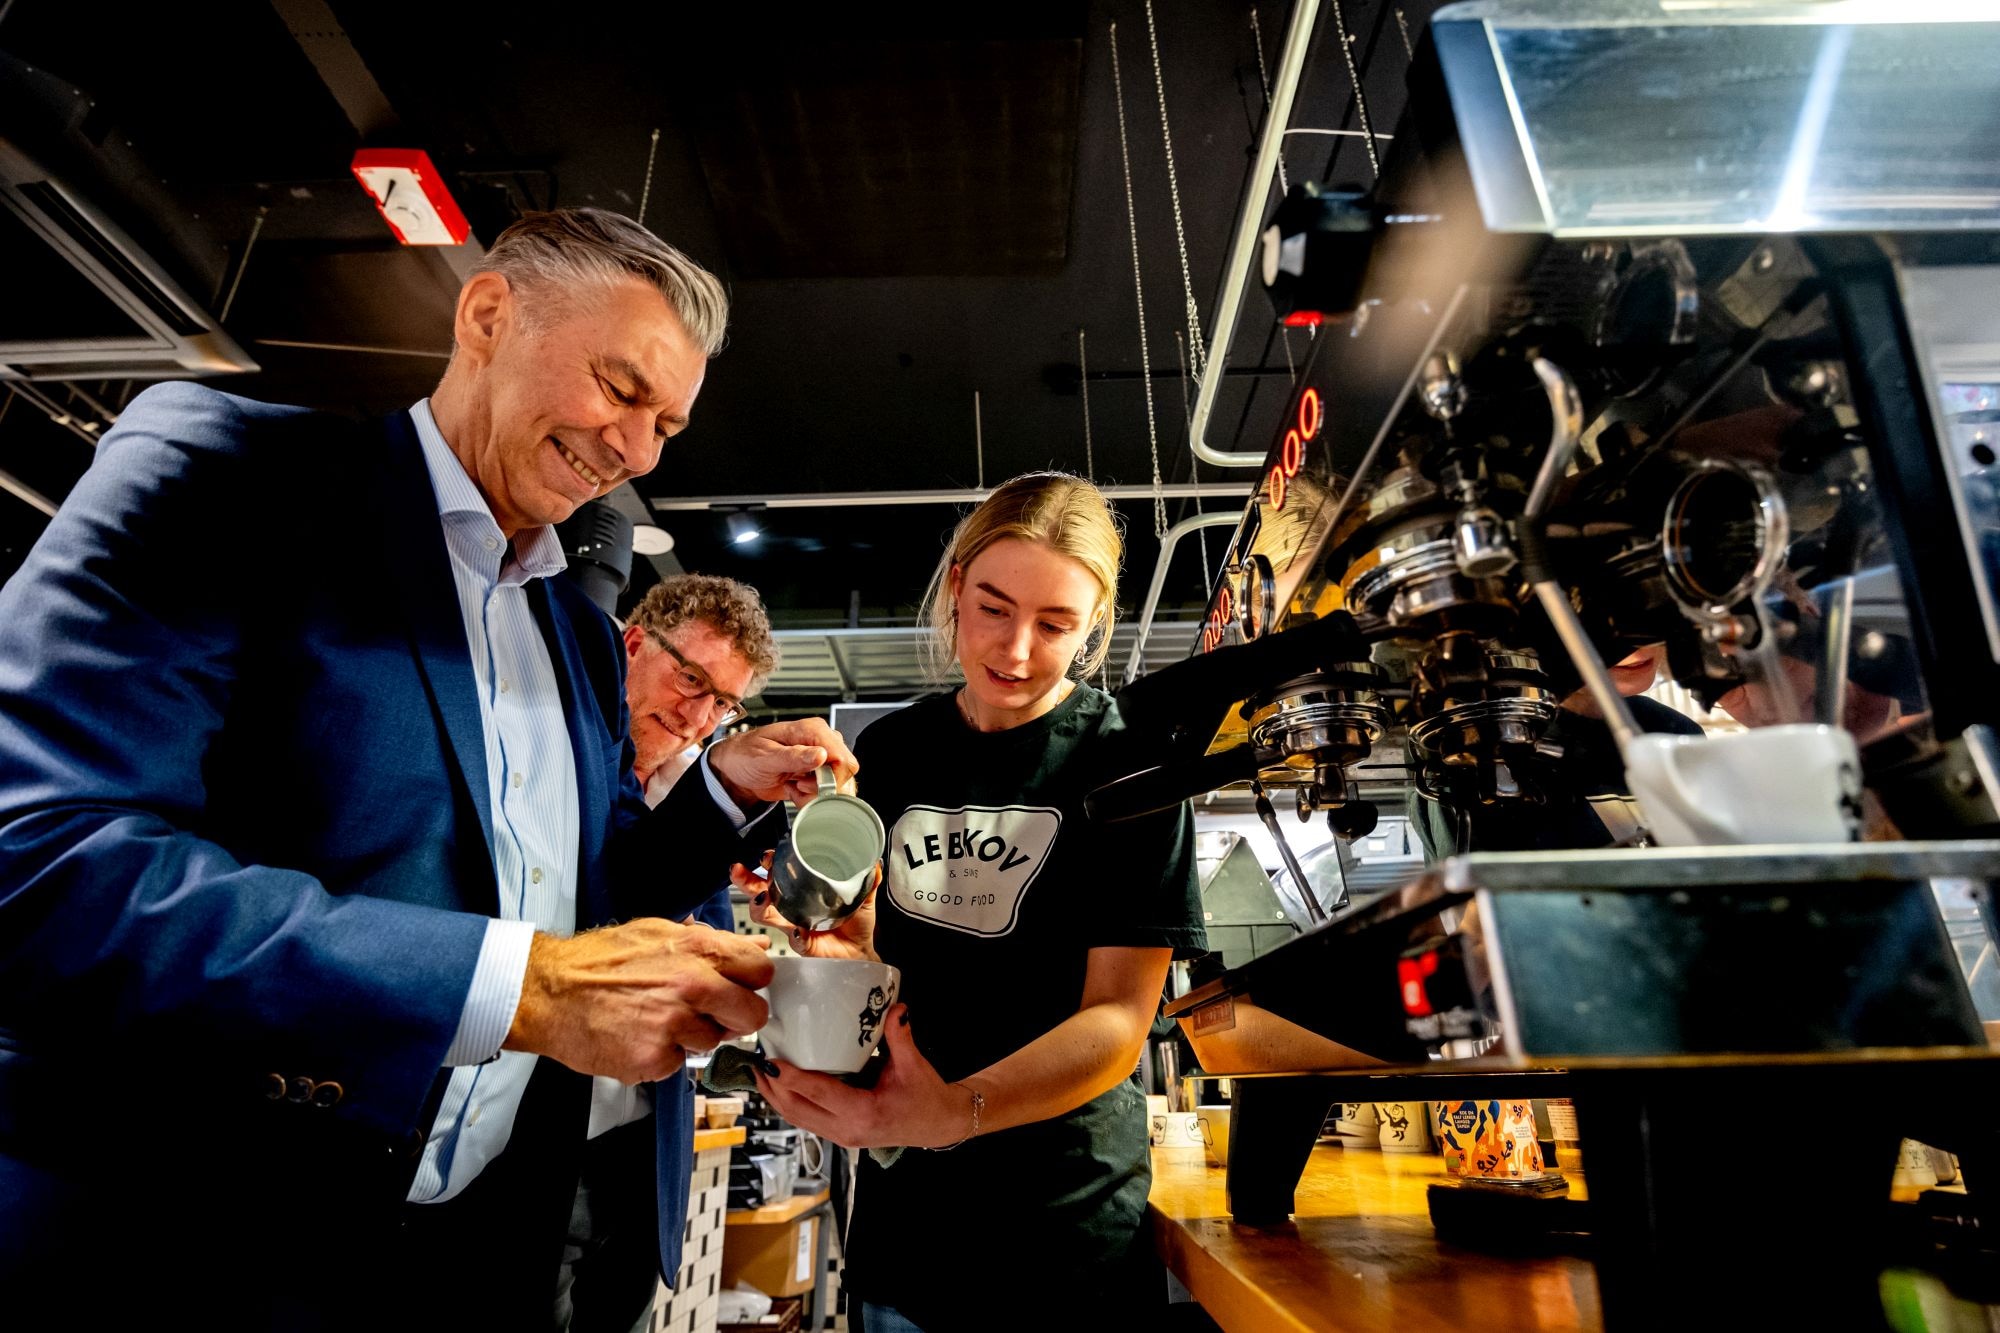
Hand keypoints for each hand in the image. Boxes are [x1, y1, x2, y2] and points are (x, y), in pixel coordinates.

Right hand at [503, 919, 773, 1081]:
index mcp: (697, 950)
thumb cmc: (598, 961)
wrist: (549, 993)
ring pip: (712, 1042)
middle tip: (708, 1013)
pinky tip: (638, 1037)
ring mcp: (675, 1025)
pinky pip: (678, 1063)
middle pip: (752, 1015)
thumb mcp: (657, 933)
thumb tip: (755, 948)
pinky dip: (662, 1056)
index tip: (739, 987)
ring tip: (655, 1019)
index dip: (751, 982)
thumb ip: (710, 942)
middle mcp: (693, 986)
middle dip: (735, 1017)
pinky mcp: (655, 1058)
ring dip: (691, 1036)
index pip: (761, 971)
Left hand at [707, 717, 857, 808]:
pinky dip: (811, 797)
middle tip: (797, 785)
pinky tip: (794, 789)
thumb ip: (794, 756)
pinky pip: (827, 792)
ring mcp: (821, 758)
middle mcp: (821, 742)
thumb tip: (821, 754)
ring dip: (814, 794)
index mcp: (811, 730)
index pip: (842, 757)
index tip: (806, 784)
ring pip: (837, 785)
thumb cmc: (745, 755)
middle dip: (821, 788)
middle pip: (843, 773)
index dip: (829, 777)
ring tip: (793, 787)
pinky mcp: (817, 773)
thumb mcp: (765, 756)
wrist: (735, 770)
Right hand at [732, 851, 879, 959]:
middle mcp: (792, 907)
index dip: (769, 863)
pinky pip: (795, 940)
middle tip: (740, 871)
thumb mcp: (863, 896)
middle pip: (760, 891)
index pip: (779, 872)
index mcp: (802, 890)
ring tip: (763, 897)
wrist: (861, 951)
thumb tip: (875, 861)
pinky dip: (796, 935)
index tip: (766, 855)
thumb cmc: (855, 922)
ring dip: (760, 906)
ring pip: (766, 915)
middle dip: (746, 880)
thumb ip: (868, 880)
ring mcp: (793, 925)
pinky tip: (799, 931)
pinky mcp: (803, 945)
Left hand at [752, 1004, 977, 1149]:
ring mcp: (841, 1135)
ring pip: (797, 1118)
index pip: (818, 1094)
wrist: (936, 1125)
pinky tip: (779, 1086)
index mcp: (864, 1113)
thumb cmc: (926, 1099)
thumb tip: (895, 1007)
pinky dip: (788, 1103)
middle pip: (797, 1110)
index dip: (790, 1078)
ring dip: (775, 1097)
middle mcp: (847, 1129)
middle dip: (771, 1087)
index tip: (770, 1061)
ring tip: (759, 1072)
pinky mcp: (839, 1133)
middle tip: (756, 1060)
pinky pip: (805, 1119)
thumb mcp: (914, 1065)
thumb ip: (900, 1036)